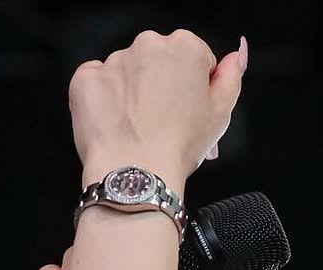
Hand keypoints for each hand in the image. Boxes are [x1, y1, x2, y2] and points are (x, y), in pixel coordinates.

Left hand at [68, 29, 244, 184]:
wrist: (137, 172)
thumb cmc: (180, 145)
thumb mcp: (221, 114)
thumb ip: (232, 77)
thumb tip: (235, 56)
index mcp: (185, 47)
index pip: (196, 58)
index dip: (197, 88)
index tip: (193, 111)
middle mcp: (148, 44)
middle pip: (160, 62)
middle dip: (165, 87)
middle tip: (170, 125)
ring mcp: (114, 60)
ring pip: (130, 73)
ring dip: (136, 95)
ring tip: (142, 131)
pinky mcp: (87, 77)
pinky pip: (98, 83)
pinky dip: (107, 100)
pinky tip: (119, 124)